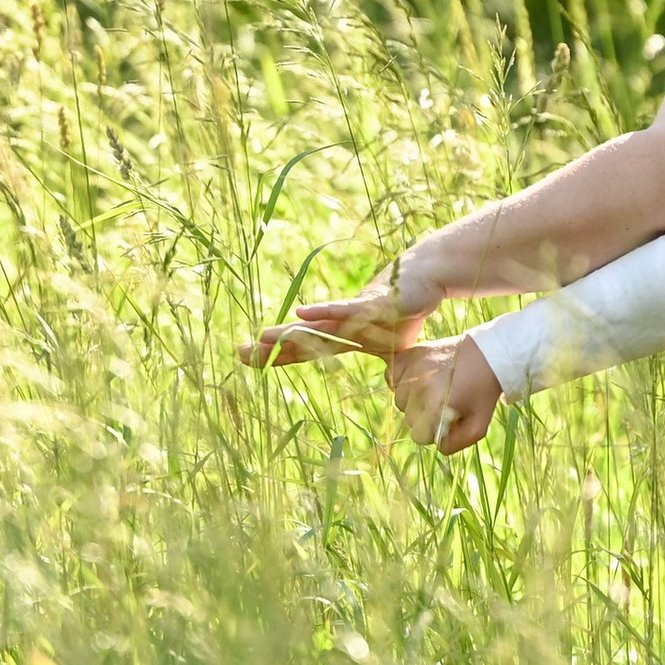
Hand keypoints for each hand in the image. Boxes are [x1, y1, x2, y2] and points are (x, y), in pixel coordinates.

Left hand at [242, 258, 440, 368]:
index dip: (279, 358)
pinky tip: (303, 311)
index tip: (249, 363)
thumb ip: (387, 367)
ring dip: (291, 330)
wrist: (425, 278)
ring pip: (318, 323)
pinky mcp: (372, 303)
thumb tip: (392, 387)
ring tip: (263, 335)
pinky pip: (346, 308)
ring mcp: (354, 313)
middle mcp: (341, 323)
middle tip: (239, 353)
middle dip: (271, 347)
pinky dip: (324, 310)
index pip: (305, 350)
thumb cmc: (405, 311)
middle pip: (302, 338)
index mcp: (342, 336)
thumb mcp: (393, 350)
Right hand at [387, 335, 502, 454]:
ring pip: (399, 399)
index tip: (446, 419)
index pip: (418, 435)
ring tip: (434, 388)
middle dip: (424, 415)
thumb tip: (435, 444)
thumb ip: (454, 444)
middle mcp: (419, 388)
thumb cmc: (483, 392)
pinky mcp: (408, 355)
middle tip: (443, 401)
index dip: (433, 431)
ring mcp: (412, 369)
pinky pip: (392, 377)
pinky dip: (402, 380)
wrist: (488, 354)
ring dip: (413, 399)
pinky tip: (420, 378)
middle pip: (408, 418)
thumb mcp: (478, 426)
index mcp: (435, 406)